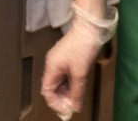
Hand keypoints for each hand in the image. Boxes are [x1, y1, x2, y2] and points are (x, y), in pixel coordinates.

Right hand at [40, 4, 117, 119]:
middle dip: (61, 99)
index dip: (55, 103)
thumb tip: (75, 106)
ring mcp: (60, 60)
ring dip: (66, 92)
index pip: (47, 91)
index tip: (66, 111)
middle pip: (52, 87)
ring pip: (59, 82)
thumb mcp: (80, 73)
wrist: (90, 27)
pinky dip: (70, 84)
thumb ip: (77, 91)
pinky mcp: (67, 58)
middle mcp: (53, 64)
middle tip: (72, 107)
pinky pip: (65, 75)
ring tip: (75, 100)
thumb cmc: (83, 46)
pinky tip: (77, 88)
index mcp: (51, 67)